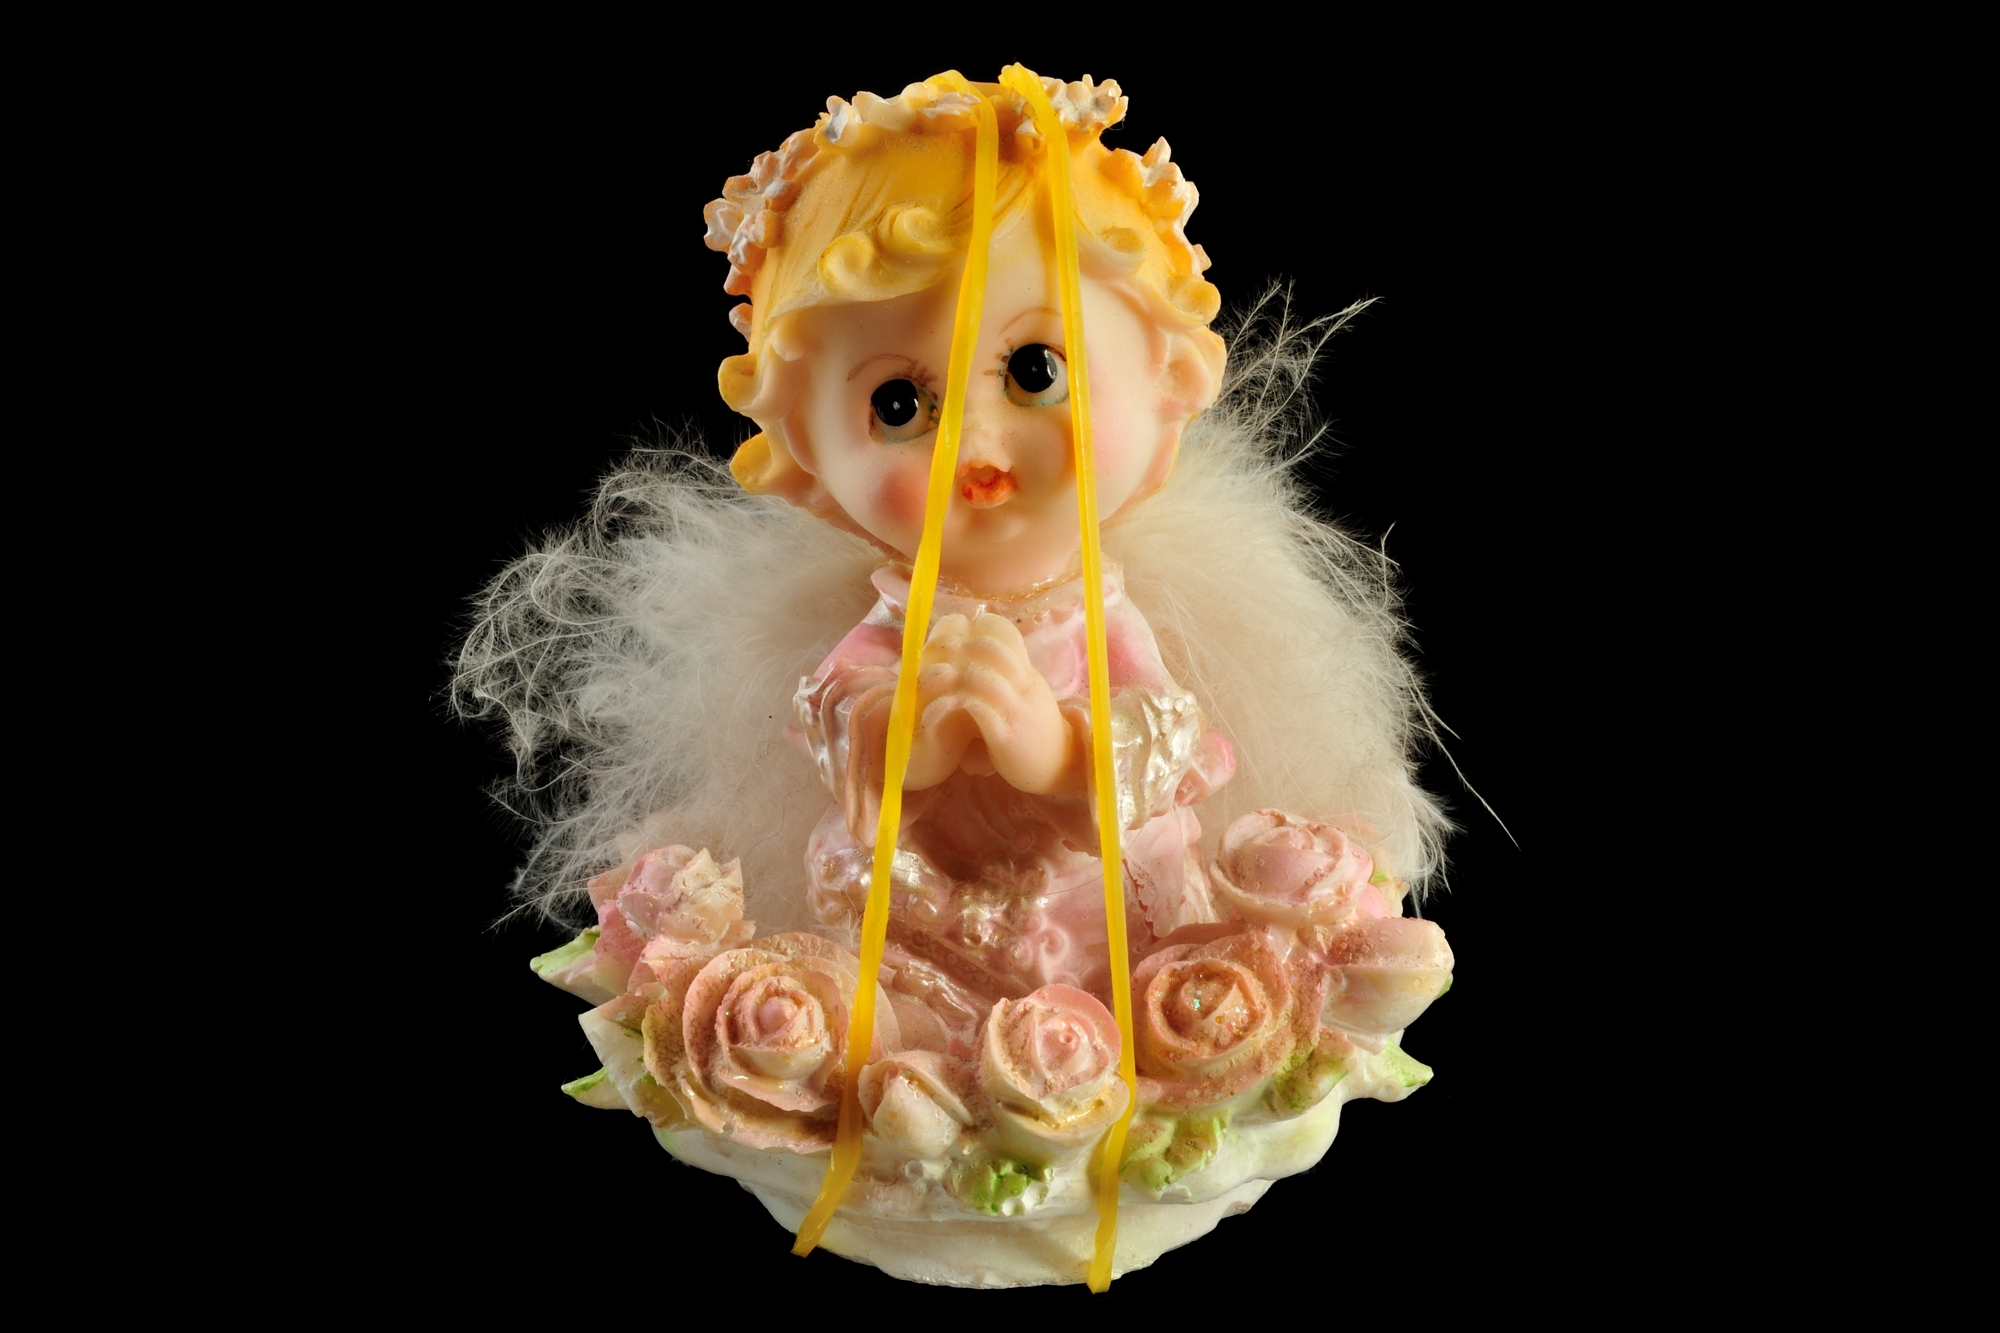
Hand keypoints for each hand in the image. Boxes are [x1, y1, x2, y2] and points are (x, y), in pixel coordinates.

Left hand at [903, 613, 1080, 792]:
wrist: (1060, 766)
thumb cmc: (1034, 732)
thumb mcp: (1024, 698)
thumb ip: (1004, 680)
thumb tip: (973, 663)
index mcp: (1026, 674)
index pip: (1003, 633)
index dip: (972, 632)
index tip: (949, 641)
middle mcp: (1024, 686)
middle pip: (990, 648)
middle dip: (957, 650)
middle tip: (932, 661)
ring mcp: (1016, 709)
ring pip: (980, 677)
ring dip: (950, 680)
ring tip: (929, 688)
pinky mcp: (1007, 735)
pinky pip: (978, 711)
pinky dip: (953, 707)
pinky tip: (937, 713)